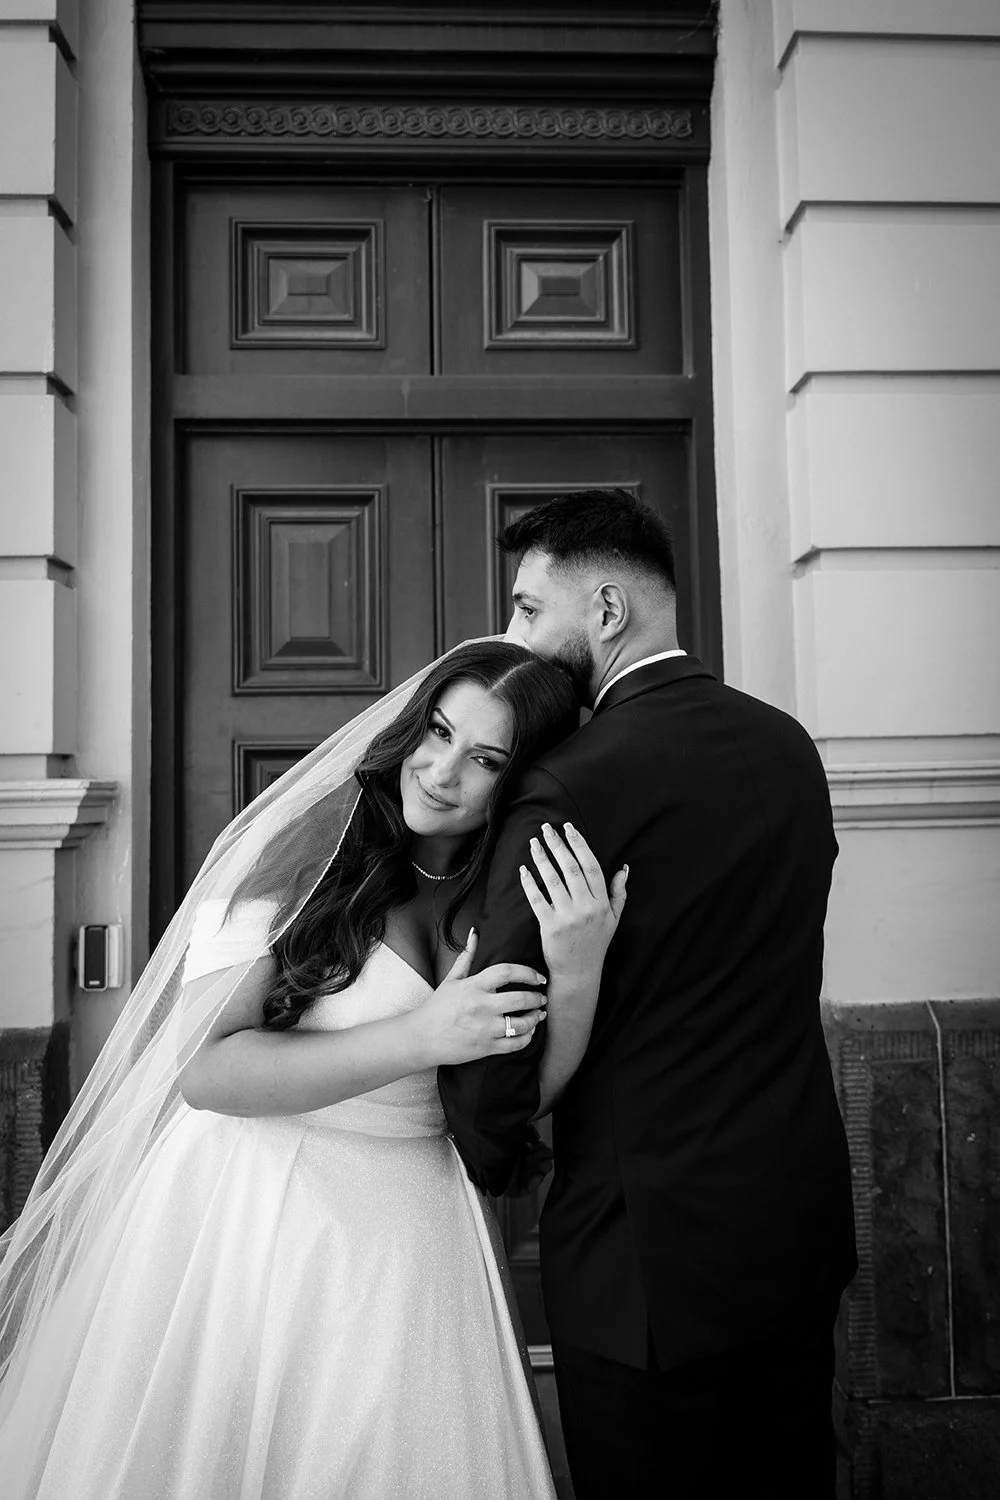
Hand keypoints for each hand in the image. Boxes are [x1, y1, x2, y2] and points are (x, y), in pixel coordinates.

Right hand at [416, 931, 547, 1066]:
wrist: (422, 1038)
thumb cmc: (437, 1008)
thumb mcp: (451, 979)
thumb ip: (467, 957)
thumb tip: (475, 934)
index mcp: (474, 986)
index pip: (507, 972)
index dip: (528, 973)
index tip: (538, 977)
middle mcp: (481, 1006)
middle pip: (520, 999)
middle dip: (537, 998)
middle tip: (542, 997)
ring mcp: (485, 1029)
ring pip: (522, 1024)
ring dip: (536, 1018)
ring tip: (539, 1014)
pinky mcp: (486, 1048)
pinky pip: (515, 1044)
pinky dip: (527, 1038)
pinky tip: (529, 1031)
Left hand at [520, 823, 627, 983]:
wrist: (579, 973)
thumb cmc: (596, 943)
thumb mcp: (614, 919)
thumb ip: (618, 893)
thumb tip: (624, 868)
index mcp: (601, 903)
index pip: (591, 866)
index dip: (580, 845)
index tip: (569, 828)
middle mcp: (586, 908)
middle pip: (570, 868)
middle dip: (558, 845)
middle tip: (547, 828)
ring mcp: (567, 917)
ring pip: (553, 880)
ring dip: (542, 858)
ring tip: (533, 843)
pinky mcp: (549, 927)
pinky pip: (537, 900)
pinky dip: (529, 883)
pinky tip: (523, 869)